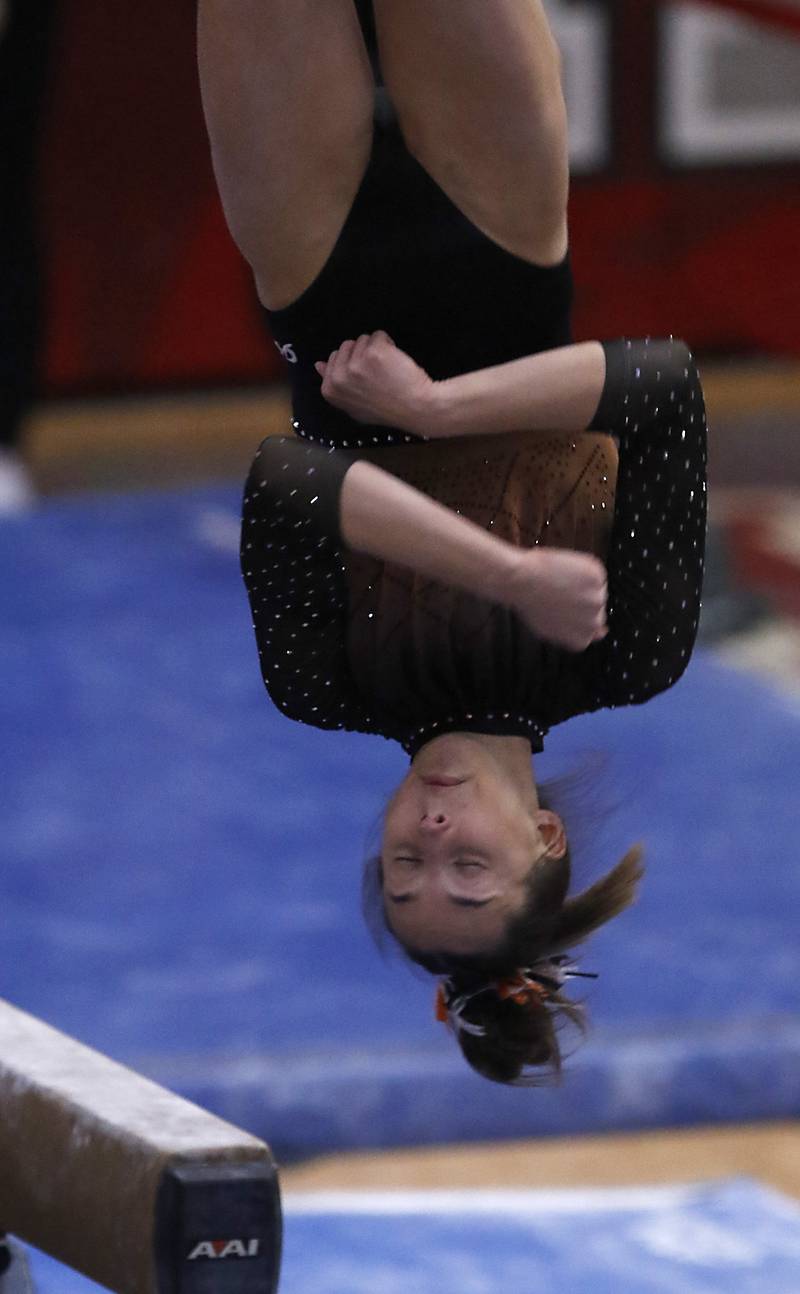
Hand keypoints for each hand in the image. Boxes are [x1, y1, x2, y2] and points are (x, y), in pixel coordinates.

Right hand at [315, 332, 435, 432]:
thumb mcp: (353, 404)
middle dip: (361, 354)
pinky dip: (388, 344)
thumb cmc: (385, 408)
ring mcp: (355, 364)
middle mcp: (339, 377)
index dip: (352, 364)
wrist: (414, 408)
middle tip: (376, 374)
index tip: (365, 378)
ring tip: (387, 369)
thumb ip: (334, 385)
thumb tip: (318, 364)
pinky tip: (395, 362)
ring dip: (376, 349)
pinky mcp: (373, 352)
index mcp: (330, 390)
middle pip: (346, 346)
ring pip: (363, 339)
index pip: (334, 359)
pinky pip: (378, 335)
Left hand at [507, 548, 608, 651]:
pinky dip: (584, 567)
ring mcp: (597, 599)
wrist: (523, 580)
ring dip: (584, 583)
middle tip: (562, 593)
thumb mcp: (550, 630)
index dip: (578, 613)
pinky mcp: (597, 577)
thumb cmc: (530, 603)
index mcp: (581, 640)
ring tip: (561, 582)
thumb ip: (574, 634)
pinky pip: (595, 571)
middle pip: (597, 608)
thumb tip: (597, 634)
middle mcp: (593, 623)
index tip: (568, 606)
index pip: (593, 629)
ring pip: (598, 588)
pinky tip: (566, 571)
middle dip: (584, 599)